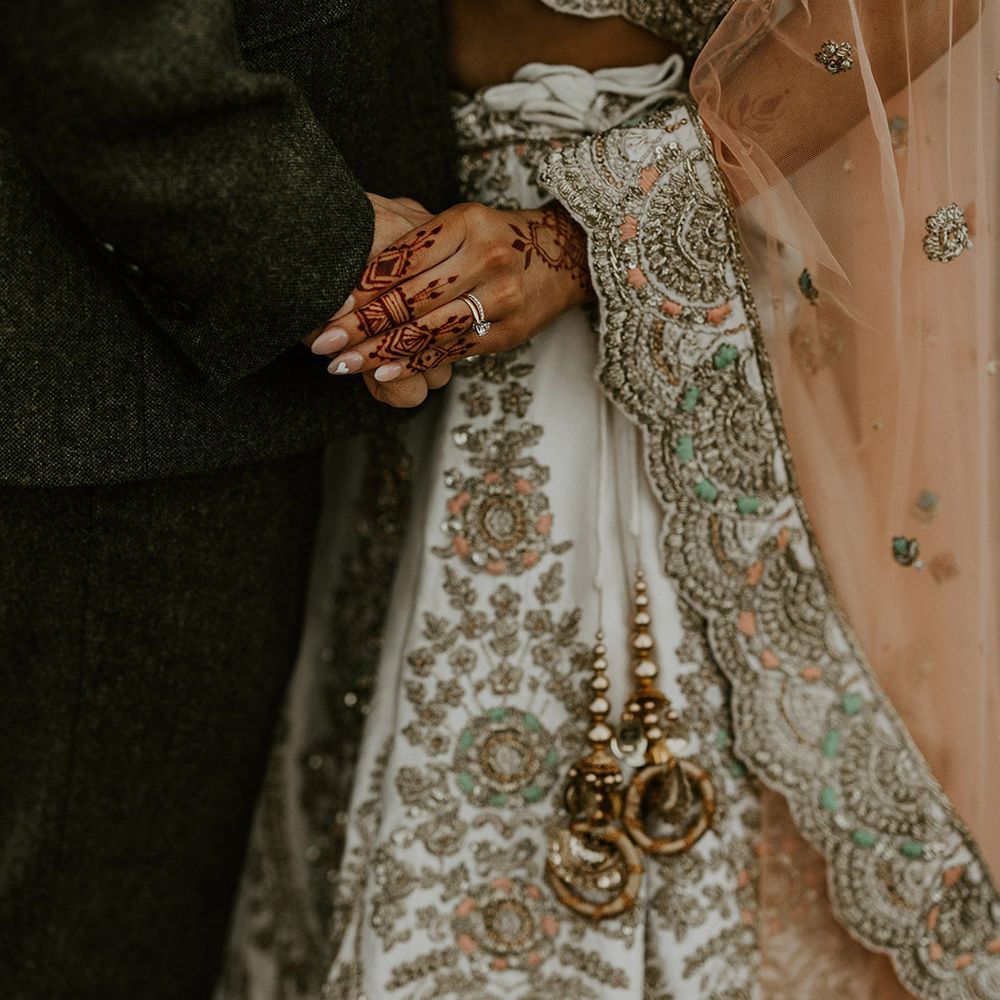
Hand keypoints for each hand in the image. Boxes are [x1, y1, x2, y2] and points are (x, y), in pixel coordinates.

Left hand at [309, 201, 591, 381]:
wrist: (566, 254)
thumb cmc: (496, 237)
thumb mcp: (458, 224)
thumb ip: (415, 246)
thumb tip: (353, 280)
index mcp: (465, 222)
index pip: (401, 261)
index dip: (359, 288)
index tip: (325, 308)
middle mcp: (486, 258)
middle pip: (410, 299)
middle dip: (360, 325)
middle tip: (324, 344)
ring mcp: (501, 298)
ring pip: (428, 330)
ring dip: (380, 352)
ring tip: (343, 364)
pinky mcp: (508, 331)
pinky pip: (451, 350)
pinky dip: (414, 363)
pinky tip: (383, 373)